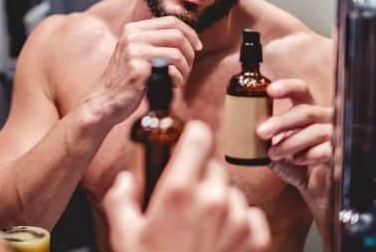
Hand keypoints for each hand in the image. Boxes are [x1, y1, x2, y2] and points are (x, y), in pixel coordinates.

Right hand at [89, 16, 200, 123]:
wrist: (106, 101)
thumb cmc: (126, 81)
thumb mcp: (138, 54)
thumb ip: (155, 42)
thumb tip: (187, 37)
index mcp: (133, 29)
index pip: (171, 21)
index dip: (190, 33)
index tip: (197, 47)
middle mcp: (132, 35)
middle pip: (177, 34)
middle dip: (190, 52)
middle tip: (188, 68)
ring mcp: (134, 49)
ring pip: (177, 50)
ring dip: (186, 67)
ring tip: (180, 79)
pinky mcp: (138, 66)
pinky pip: (171, 66)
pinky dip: (178, 77)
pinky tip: (173, 85)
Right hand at [104, 121, 269, 251]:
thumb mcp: (124, 235)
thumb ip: (120, 199)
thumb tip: (124, 181)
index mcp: (178, 190)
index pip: (199, 137)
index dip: (192, 135)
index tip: (187, 141)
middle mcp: (212, 199)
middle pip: (213, 166)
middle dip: (199, 177)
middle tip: (184, 201)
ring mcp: (237, 219)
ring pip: (230, 191)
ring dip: (218, 200)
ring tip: (200, 225)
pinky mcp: (255, 239)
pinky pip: (250, 213)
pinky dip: (238, 220)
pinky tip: (220, 236)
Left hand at [257, 79, 332, 210]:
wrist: (314, 188)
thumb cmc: (294, 163)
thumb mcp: (275, 146)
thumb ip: (265, 136)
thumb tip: (244, 129)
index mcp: (307, 110)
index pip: (301, 90)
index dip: (287, 87)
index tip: (270, 90)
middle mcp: (323, 118)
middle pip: (305, 111)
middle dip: (281, 122)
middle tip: (261, 132)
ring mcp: (335, 134)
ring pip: (315, 131)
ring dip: (290, 143)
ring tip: (273, 153)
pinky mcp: (341, 152)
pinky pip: (326, 149)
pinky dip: (308, 155)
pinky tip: (297, 160)